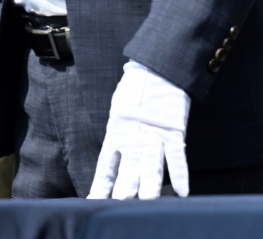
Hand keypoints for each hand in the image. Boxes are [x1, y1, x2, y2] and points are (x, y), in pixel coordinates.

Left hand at [89, 61, 189, 198]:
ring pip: (151, 166)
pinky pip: (177, 155)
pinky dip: (180, 173)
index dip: (101, 184)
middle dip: (124, 190)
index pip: (106, 165)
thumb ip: (118, 134)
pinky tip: (182, 191)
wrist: (154, 70)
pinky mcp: (173, 131)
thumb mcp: (118, 113)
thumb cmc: (134, 93)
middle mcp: (133, 138)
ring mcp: (154, 136)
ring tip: (146, 202)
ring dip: (149, 185)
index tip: (94, 200)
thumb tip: (115, 153)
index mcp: (116, 134)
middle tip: (118, 206)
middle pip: (129, 170)